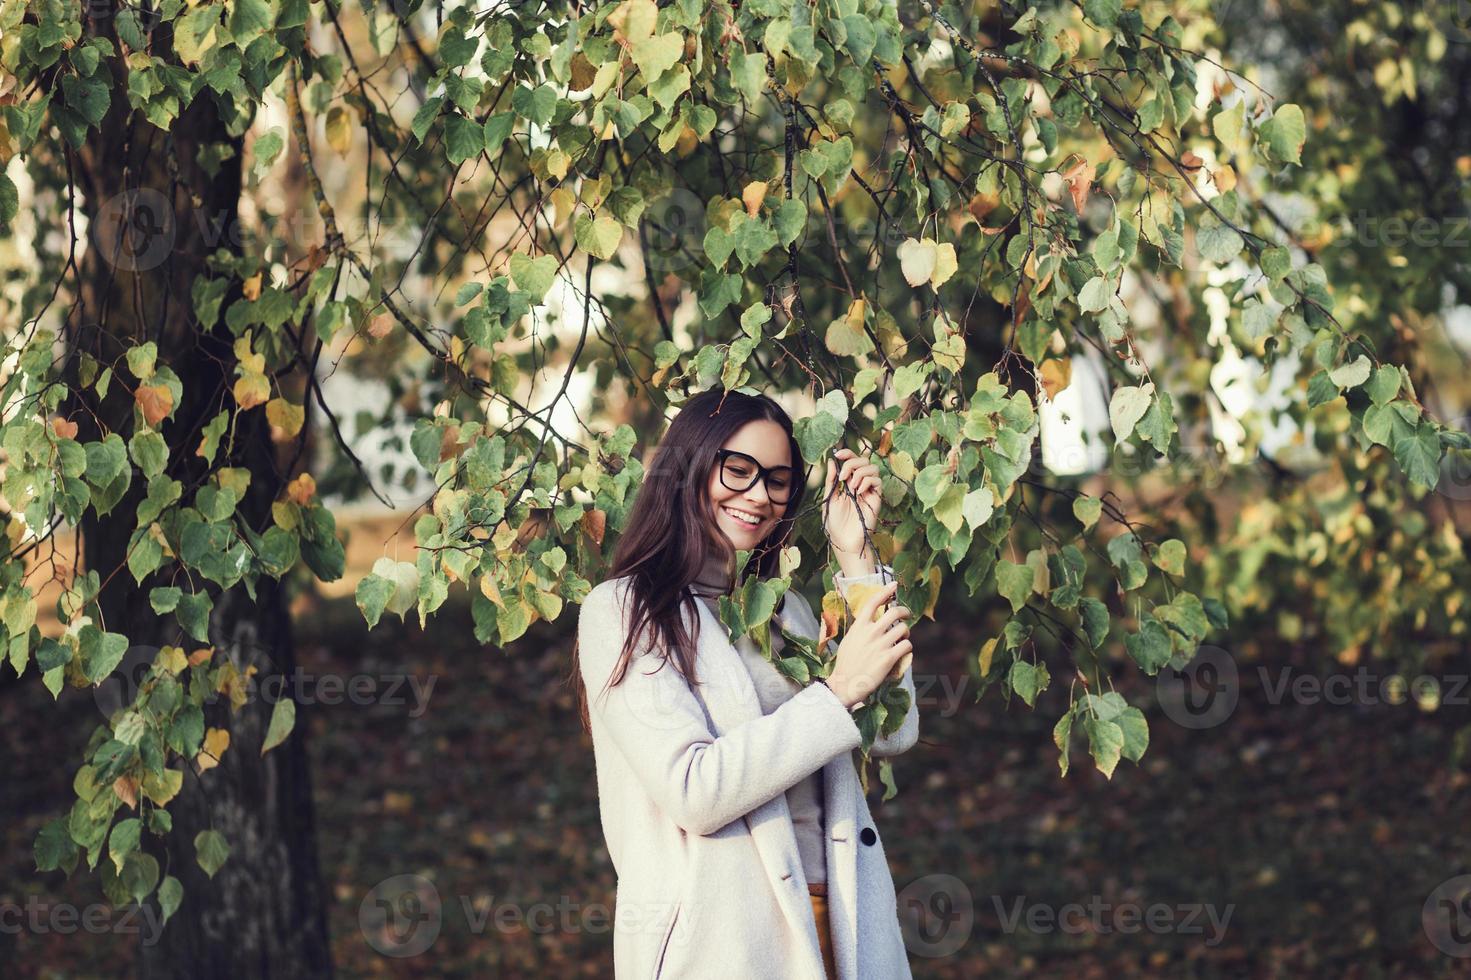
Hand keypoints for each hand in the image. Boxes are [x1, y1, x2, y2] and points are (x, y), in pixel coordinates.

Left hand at [822, 447, 881, 558]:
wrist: (844, 539)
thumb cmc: (835, 522)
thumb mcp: (829, 498)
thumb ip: (831, 480)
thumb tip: (832, 461)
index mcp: (846, 481)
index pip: (851, 460)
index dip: (846, 453)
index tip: (837, 454)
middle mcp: (858, 483)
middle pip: (863, 460)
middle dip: (852, 463)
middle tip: (843, 478)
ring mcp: (868, 490)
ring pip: (872, 467)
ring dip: (859, 473)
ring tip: (851, 488)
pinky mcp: (876, 498)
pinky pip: (877, 481)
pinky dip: (867, 482)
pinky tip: (858, 493)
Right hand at [825, 581, 911, 707]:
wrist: (845, 684)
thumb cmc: (846, 664)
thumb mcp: (849, 640)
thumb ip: (860, 630)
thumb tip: (871, 622)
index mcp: (858, 626)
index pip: (873, 602)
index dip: (885, 591)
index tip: (894, 585)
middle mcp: (870, 632)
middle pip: (894, 612)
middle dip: (904, 611)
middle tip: (906, 615)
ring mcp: (880, 645)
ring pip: (903, 629)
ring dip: (906, 632)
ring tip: (903, 638)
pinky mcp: (888, 658)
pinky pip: (906, 645)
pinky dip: (907, 647)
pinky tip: (903, 651)